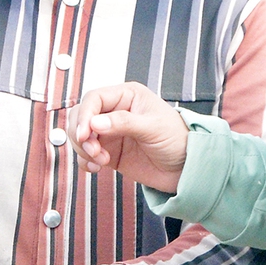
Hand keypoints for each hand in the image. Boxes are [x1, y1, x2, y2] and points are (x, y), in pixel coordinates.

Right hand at [70, 83, 188, 190]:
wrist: (186, 168)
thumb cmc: (176, 139)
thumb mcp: (153, 127)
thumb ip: (124, 123)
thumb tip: (94, 123)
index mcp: (126, 96)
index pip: (94, 98)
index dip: (85, 115)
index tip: (84, 135)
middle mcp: (114, 111)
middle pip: (81, 116)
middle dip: (82, 134)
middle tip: (95, 151)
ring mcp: (109, 132)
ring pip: (79, 135)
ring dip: (83, 149)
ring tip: (101, 161)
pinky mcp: (108, 152)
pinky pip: (85, 154)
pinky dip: (84, 161)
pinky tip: (96, 168)